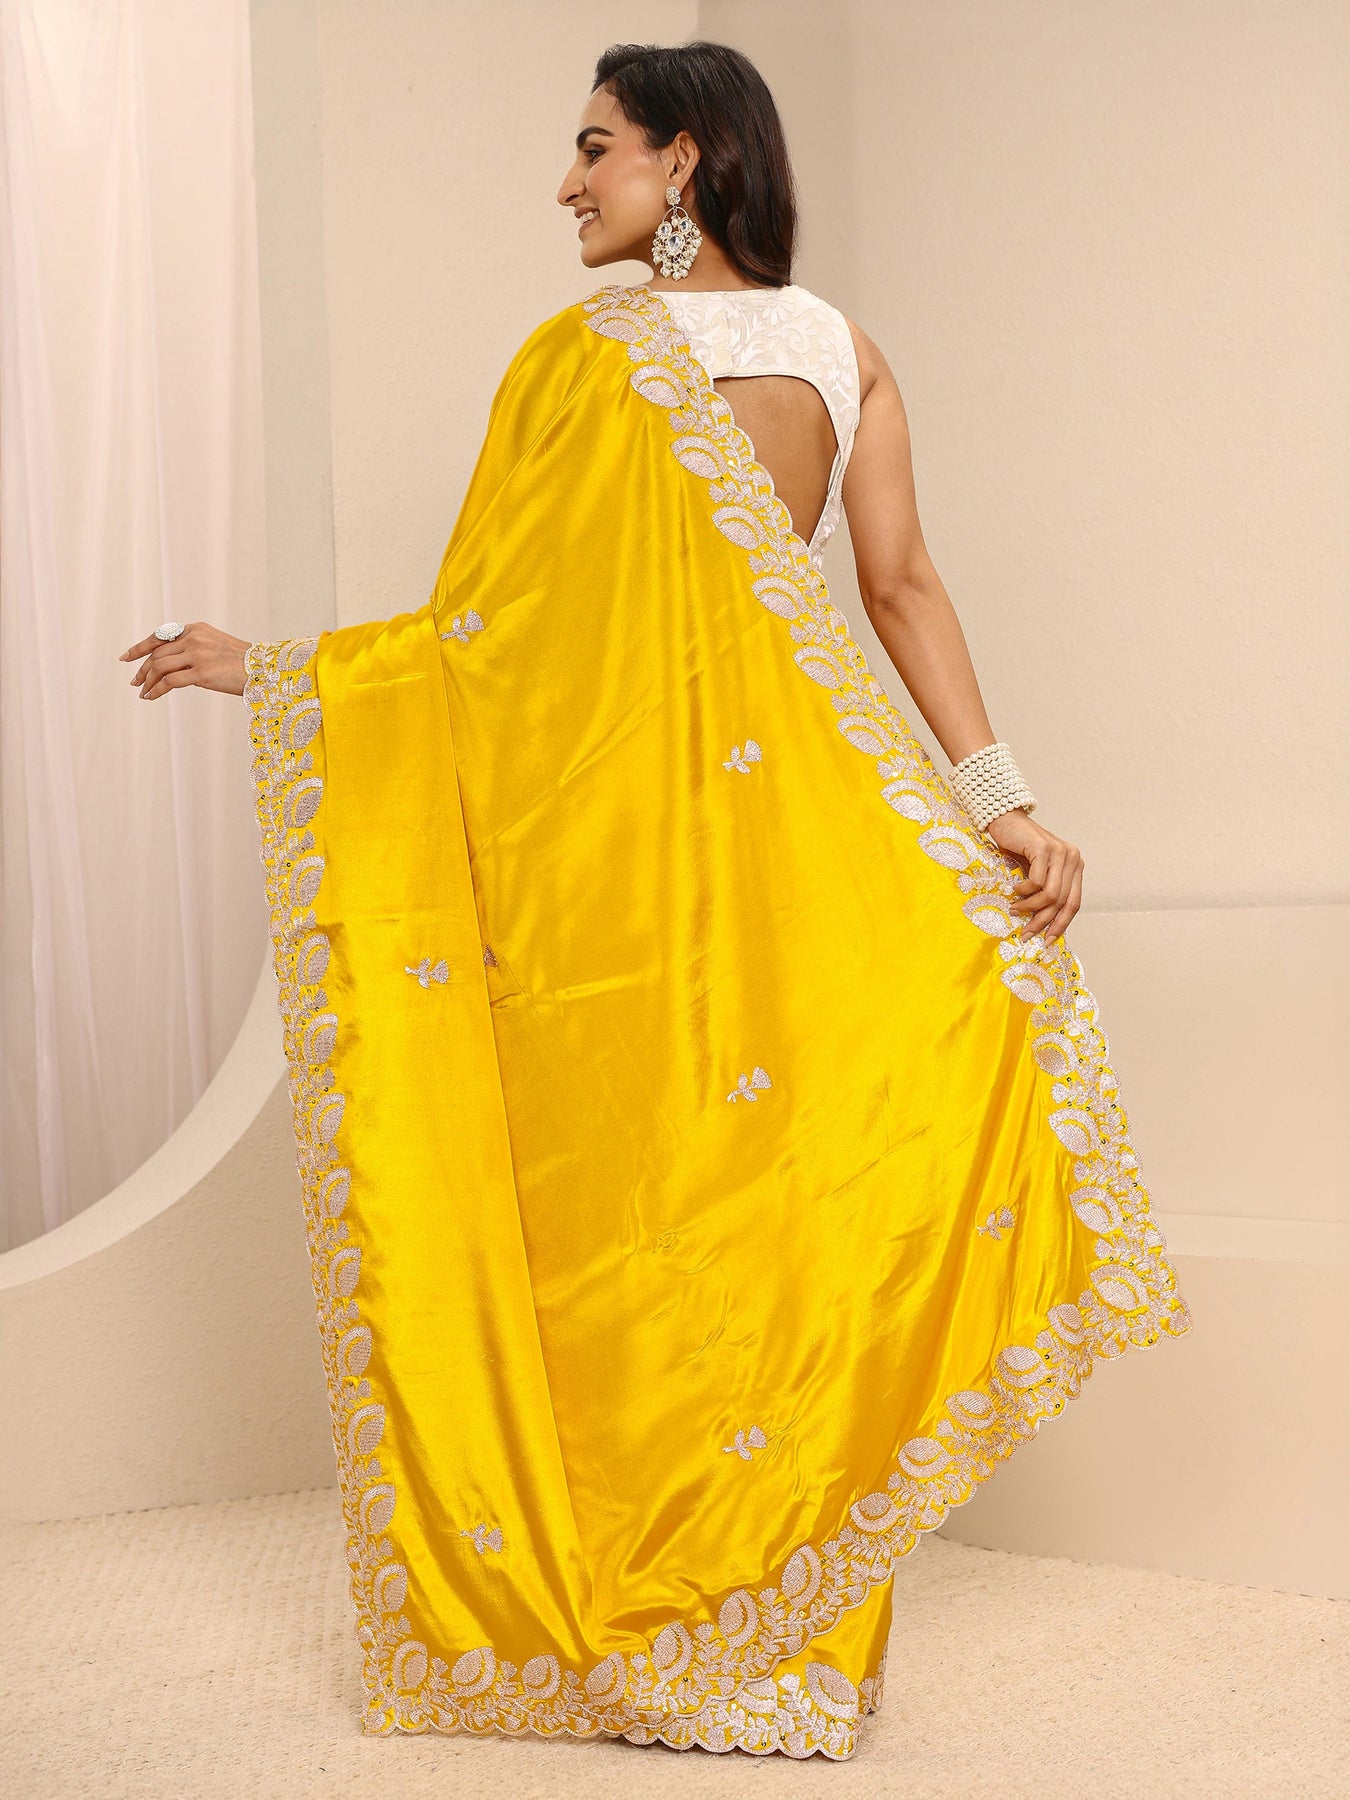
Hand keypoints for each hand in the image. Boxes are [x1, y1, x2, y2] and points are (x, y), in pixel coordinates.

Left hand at [119, 622, 250, 699]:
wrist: (266, 671)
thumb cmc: (244, 663)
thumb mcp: (216, 646)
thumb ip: (194, 648)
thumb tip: (171, 665)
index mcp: (196, 629)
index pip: (160, 636)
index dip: (140, 647)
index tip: (126, 657)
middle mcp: (194, 638)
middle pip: (157, 654)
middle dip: (142, 669)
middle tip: (135, 682)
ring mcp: (197, 655)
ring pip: (160, 668)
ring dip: (148, 681)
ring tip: (143, 692)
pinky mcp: (201, 673)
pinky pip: (169, 682)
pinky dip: (156, 690)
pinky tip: (151, 697)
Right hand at [984, 808, 1083, 943]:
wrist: (1006, 821)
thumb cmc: (1019, 848)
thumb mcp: (1037, 873)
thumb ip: (1045, 892)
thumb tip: (1043, 924)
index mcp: (1075, 866)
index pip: (1074, 903)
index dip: (1061, 925)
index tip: (1048, 941)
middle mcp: (1073, 859)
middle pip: (1062, 902)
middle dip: (1043, 921)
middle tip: (1026, 933)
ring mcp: (1061, 853)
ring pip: (1051, 895)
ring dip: (1030, 907)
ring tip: (1016, 908)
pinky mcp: (1045, 849)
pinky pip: (1037, 882)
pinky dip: (1024, 890)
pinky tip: (1015, 888)